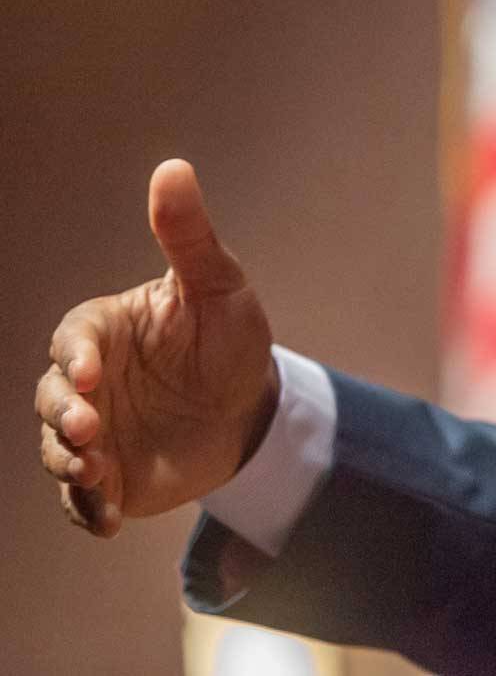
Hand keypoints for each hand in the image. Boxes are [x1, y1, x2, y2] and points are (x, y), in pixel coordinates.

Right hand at [34, 160, 277, 536]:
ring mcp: (93, 430)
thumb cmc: (228, 335)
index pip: (73, 338)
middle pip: (53, 396)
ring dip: (70, 463)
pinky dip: (89, 508)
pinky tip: (108, 519)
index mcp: (105, 330)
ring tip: (96, 472)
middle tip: (92, 429)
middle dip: (64, 414)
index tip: (92, 373)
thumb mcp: (219, 284)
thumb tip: (172, 167)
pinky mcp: (108, 474)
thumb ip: (189, 236)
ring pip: (58, 448)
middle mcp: (87, 381)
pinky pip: (83, 497)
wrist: (252, 405)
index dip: (76, 356)